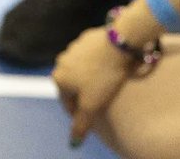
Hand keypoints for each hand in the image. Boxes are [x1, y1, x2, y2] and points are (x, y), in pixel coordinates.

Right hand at [52, 26, 133, 146]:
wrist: (120, 44)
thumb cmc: (104, 76)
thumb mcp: (92, 106)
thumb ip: (81, 124)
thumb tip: (73, 141)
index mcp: (59, 78)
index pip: (67, 103)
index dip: (80, 112)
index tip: (93, 116)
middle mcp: (62, 61)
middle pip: (73, 85)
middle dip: (85, 93)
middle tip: (101, 98)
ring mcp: (74, 48)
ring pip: (82, 69)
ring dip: (91, 77)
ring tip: (107, 82)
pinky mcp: (87, 38)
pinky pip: (91, 56)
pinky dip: (97, 62)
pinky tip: (109, 66)